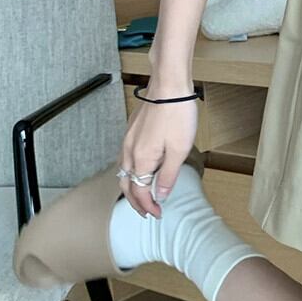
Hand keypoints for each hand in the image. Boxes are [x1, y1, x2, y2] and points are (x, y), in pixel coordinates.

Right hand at [117, 81, 198, 217]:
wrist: (169, 86)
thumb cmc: (177, 114)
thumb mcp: (179, 150)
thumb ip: (168, 175)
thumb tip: (160, 195)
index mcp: (141, 159)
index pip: (139, 192)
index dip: (148, 206)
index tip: (157, 214)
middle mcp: (129, 152)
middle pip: (126, 184)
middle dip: (135, 202)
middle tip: (146, 212)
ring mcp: (127, 140)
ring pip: (122, 172)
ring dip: (130, 187)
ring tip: (142, 197)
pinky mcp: (131, 131)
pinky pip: (125, 159)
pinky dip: (130, 172)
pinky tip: (139, 171)